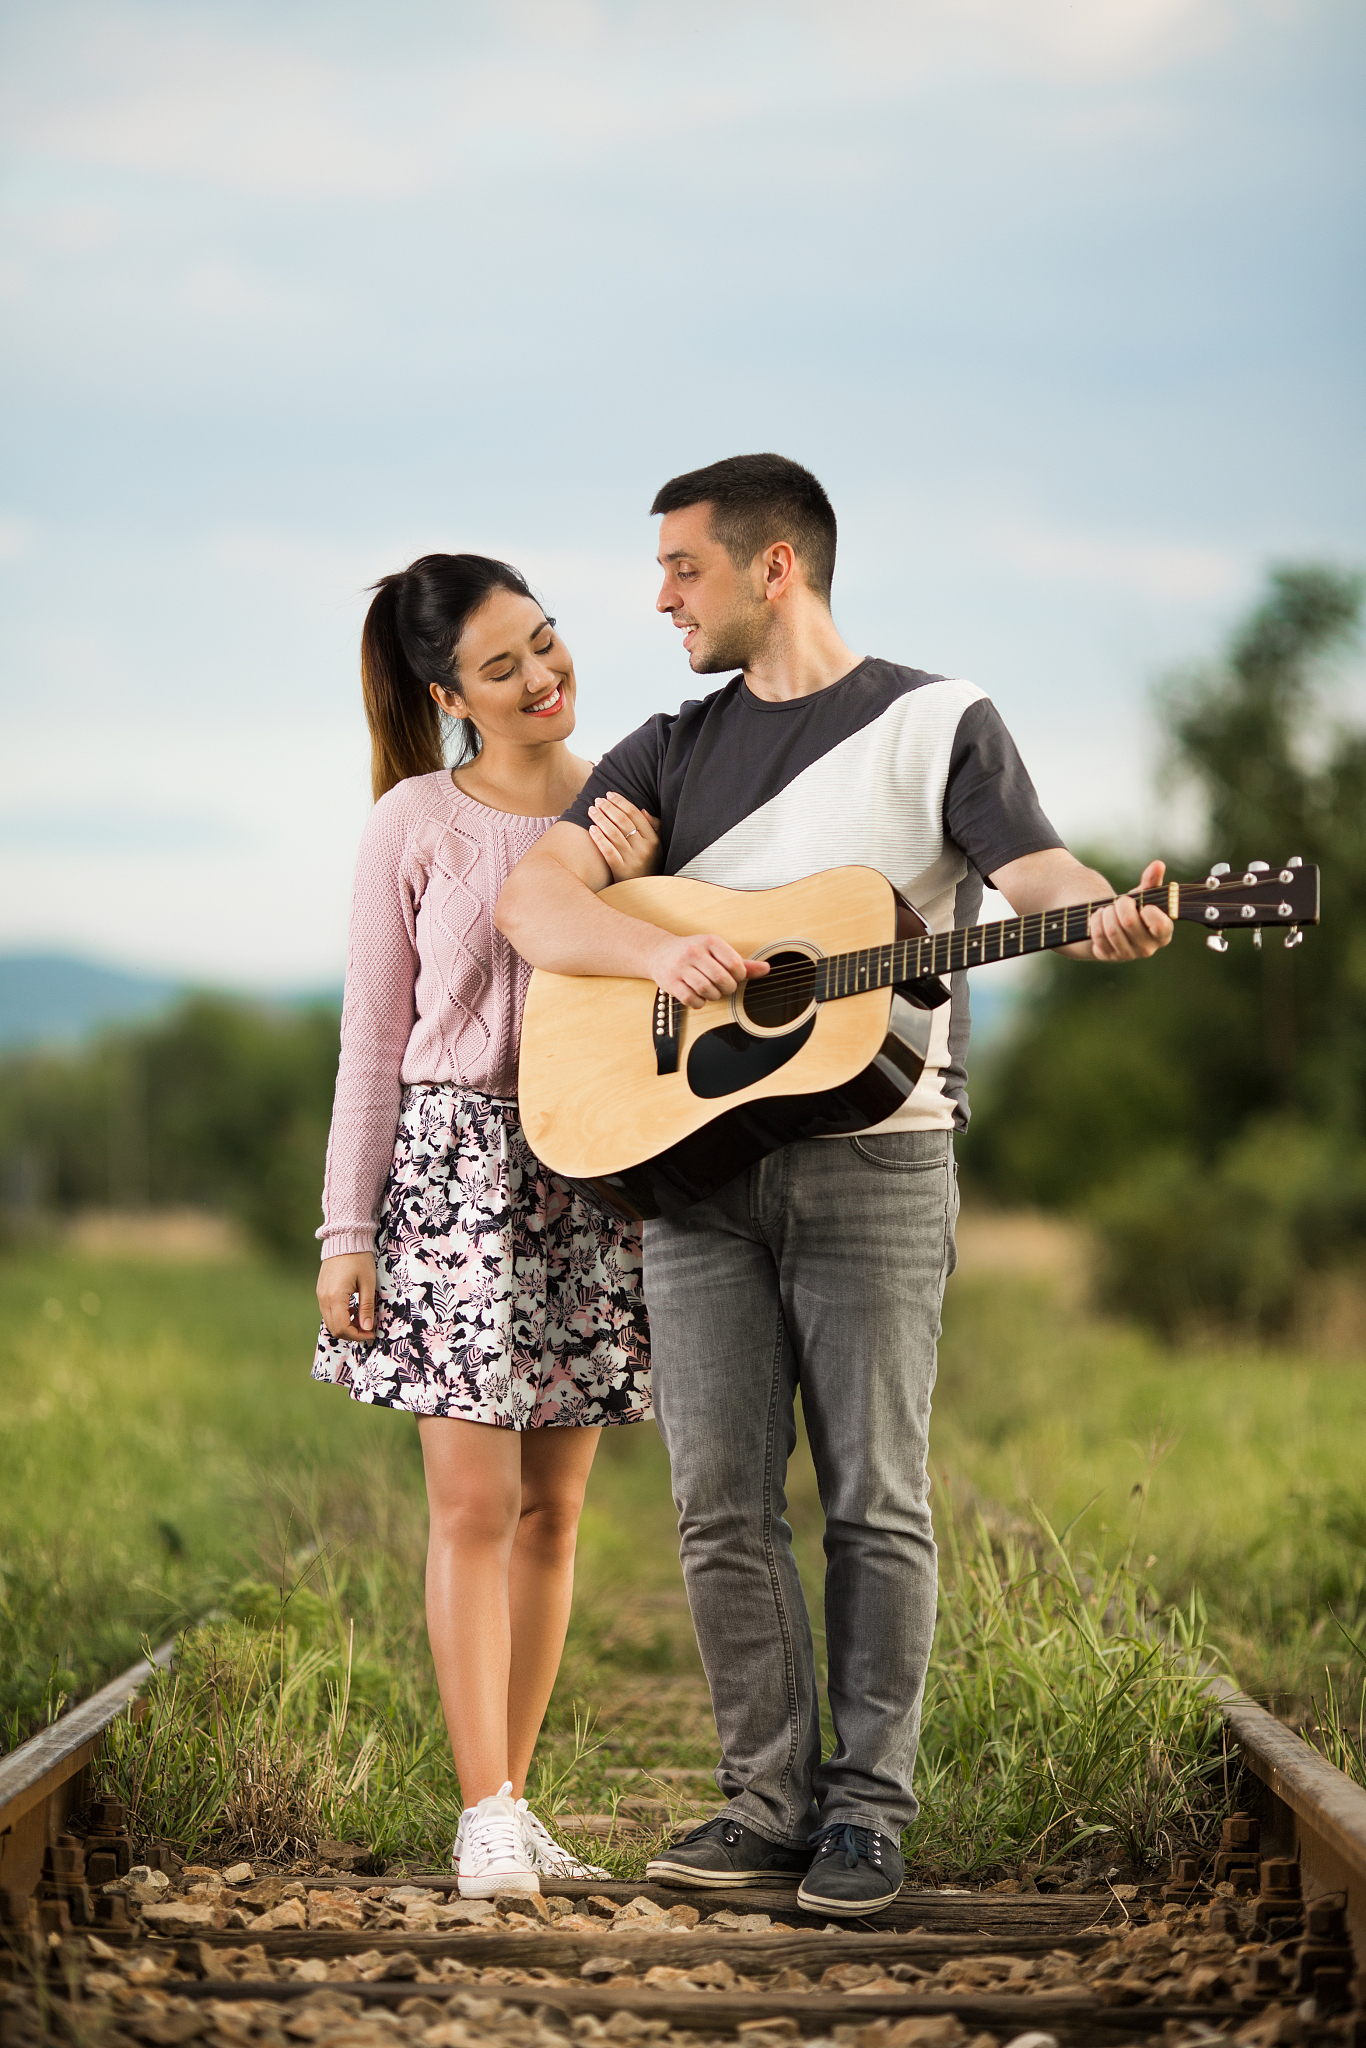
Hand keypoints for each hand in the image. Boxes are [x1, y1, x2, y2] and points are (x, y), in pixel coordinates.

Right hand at [318, 1251, 376, 1340]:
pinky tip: (352, 1308)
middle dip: (352, 1334)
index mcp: (335, 1297)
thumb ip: (366, 1307)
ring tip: (361, 1316)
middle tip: (368, 1328)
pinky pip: (328, 1312)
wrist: (345, 1239)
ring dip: (345, 1325)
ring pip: (330, 1322)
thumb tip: (367, 1328)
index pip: (343, 1328)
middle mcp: (324, 1298)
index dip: (358, 1335)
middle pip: (334, 1328)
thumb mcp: (368, 1283)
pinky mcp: (321, 1291)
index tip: (371, 1333)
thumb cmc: (359, 1259)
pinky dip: (339, 1316)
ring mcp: (320, 1295)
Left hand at [587, 793, 661, 881]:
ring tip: (591, 810)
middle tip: (598, 800)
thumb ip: (653, 828)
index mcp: (653, 840)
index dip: (621, 802)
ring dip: (601, 819)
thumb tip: (642, 811)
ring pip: (613, 834)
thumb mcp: (656, 847)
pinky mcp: (620, 870)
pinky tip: (591, 828)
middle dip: (609, 808)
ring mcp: (632, 860)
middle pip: (623, 822)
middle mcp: (644, 849)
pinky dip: (599, 838)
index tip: (610, 794)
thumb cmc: (647, 864)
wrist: (644, 892)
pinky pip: (607, 850)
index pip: (636, 815)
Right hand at [650, 931, 769, 1008]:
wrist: (659, 952)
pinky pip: (691, 999)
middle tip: (724, 986)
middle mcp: (693, 952)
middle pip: (721, 978)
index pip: (734, 963)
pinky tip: (699, 996)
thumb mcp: (717, 951)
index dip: (739, 975)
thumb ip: (742, 963)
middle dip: (727, 988)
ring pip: (706, 989)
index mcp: (709, 941)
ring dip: (713, 995)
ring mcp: (680, 967)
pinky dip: (699, 1002)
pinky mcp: (670, 982)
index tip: (734, 976)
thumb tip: (766, 969)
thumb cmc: (694, 952)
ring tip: (711, 991)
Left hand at [1088, 859, 1173, 961]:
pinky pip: (1098, 936)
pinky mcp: (1108, 956)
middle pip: (1129, 922)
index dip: (1148, 910)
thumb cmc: (1134, 908)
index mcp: (1163, 934)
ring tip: (1108, 909)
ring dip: (1106, 913)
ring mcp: (1127, 955)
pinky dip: (1095, 922)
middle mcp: (1147, 948)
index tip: (1143, 904)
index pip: (1159, 924)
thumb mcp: (1143, 894)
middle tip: (1119, 902)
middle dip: (1120, 905)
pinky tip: (1099, 917)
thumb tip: (1158, 864)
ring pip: (1111, 930)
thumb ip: (1152, 880)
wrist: (1113, 924)